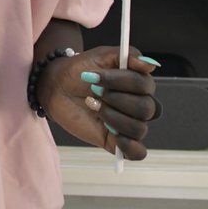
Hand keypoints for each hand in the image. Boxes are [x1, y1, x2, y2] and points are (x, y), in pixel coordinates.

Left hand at [38, 46, 157, 160]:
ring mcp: (128, 124)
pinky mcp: (116, 142)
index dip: (122, 81)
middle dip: (116, 99)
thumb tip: (150, 65)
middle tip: (95, 91)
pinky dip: (130, 146)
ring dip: (114, 117)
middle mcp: (137, 105)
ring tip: (94, 106)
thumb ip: (128, 56)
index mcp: (139, 84)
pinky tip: (114, 135)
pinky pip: (137, 152)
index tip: (98, 76)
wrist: (57, 87)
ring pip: (139, 128)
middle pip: (145, 108)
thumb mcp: (102, 56)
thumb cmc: (81, 70)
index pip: (146, 85)